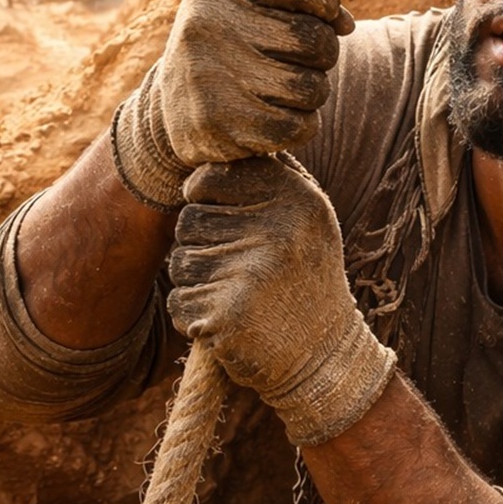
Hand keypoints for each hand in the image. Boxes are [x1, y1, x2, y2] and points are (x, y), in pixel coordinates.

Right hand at [112, 0, 354, 206]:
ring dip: (310, 93)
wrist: (176, 107)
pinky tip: (277, 117)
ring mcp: (208, 74)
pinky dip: (300, 126)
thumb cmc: (234, 41)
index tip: (326, 13)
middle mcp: (208, 23)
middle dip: (321, 54)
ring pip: (311, 87)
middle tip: (298, 59)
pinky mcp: (217, 123)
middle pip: (315, 39)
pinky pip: (298, 127)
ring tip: (283, 89)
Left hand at [166, 157, 393, 445]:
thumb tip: (226, 144)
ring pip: (180, 261)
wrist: (323, 358)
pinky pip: (179, 301)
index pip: (209, 177)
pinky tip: (231, 322)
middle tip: (245, 272)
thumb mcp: (309, 218)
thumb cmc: (307, 280)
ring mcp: (251, 272)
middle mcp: (276, 229)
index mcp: (295, 198)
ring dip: (198, 283)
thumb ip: (274, 175)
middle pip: (189, 220)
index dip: (206, 200)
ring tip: (241, 296)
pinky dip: (194, 316)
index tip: (230, 224)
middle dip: (203, 246)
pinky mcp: (226, 313)